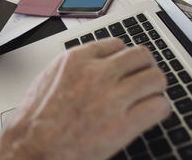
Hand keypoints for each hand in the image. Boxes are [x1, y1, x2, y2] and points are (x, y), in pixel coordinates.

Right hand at [0, 38, 169, 159]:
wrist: (32, 147)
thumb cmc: (35, 118)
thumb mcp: (49, 78)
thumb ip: (76, 67)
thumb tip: (97, 64)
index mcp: (76, 60)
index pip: (117, 44)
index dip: (123, 56)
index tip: (125, 64)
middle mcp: (96, 74)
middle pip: (141, 56)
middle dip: (143, 66)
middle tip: (141, 76)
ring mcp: (112, 98)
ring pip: (155, 78)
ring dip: (154, 86)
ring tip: (147, 94)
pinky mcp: (123, 125)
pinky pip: (159, 106)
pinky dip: (158, 108)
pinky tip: (148, 112)